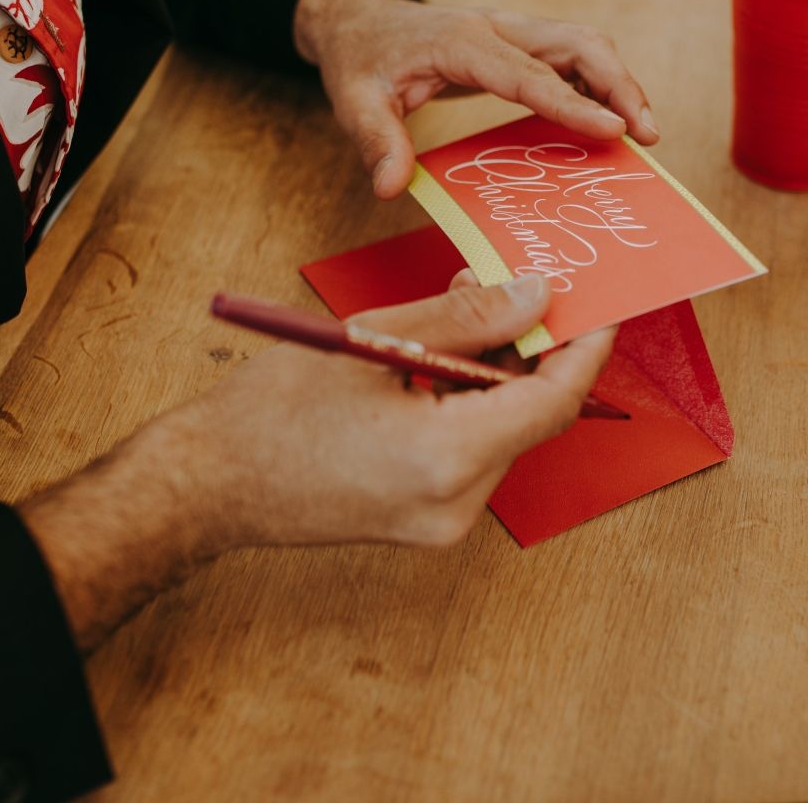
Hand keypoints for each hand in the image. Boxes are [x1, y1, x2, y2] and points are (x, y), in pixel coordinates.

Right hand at [20, 276, 614, 649]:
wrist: (208, 485)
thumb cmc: (272, 410)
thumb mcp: (373, 338)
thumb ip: (464, 316)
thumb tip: (535, 292)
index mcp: (447, 458)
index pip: (554, 400)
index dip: (582, 346)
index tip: (600, 303)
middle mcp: (457, 504)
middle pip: (532, 415)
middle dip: (531, 348)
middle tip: (512, 285)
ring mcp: (442, 522)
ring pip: (503, 432)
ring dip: (495, 372)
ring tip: (459, 311)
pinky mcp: (425, 521)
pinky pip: (472, 453)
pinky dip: (468, 403)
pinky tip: (435, 361)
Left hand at [294, 0, 658, 198]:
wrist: (358, 21)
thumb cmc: (360, 60)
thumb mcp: (353, 102)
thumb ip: (376, 142)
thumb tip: (391, 189)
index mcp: (463, 42)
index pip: (531, 74)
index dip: (576, 105)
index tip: (615, 133)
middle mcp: (497, 29)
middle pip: (578, 43)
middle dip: (621, 85)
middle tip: (648, 136)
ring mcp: (511, 32)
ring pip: (583, 46)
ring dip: (618, 83)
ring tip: (643, 133)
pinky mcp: (517, 44)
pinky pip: (570, 59)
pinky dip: (598, 86)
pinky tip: (607, 123)